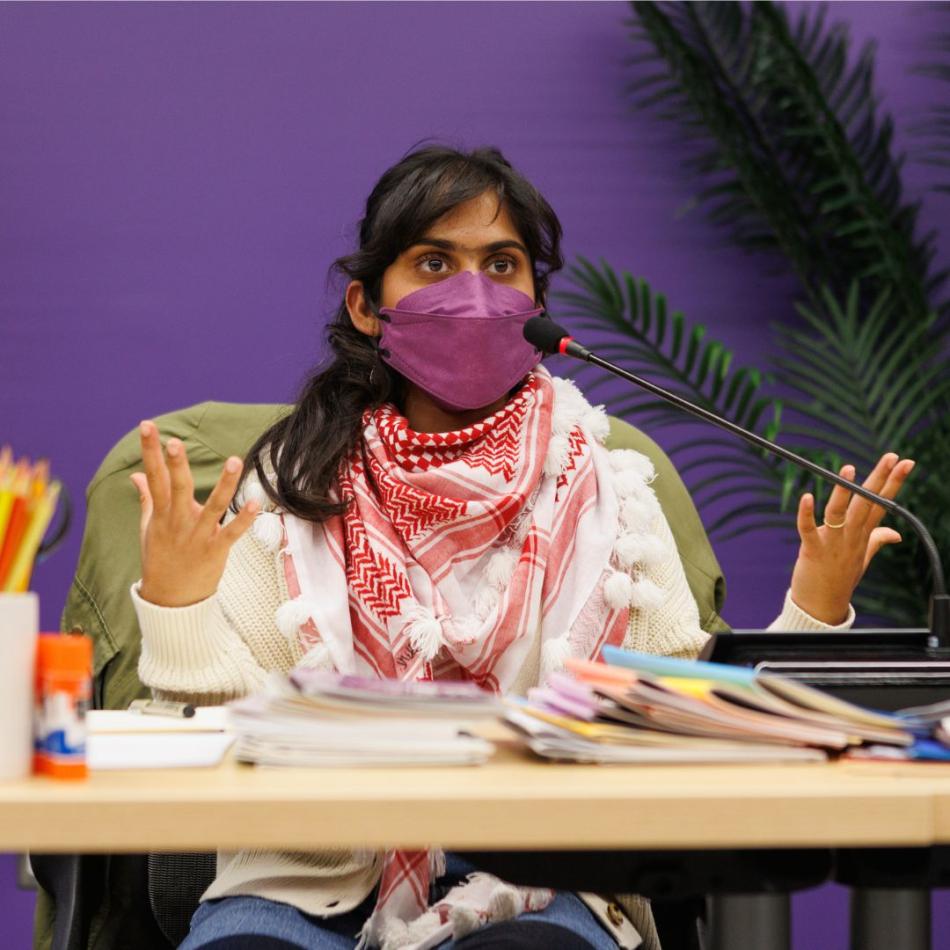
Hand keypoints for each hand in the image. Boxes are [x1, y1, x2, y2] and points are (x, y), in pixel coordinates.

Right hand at [130, 420, 258, 607]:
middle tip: (175, 441)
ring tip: (235, 460)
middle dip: (175, 465)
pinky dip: (244, 519)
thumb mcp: (149, 528)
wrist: (170, 600)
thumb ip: (147, 499)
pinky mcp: (215, 551)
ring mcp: (197, 537)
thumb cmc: (161, 558)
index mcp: (161, 514)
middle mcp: (178, 522)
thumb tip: (137, 475)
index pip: (153, 476)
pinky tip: (256, 503)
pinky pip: (232, 533)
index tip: (147, 426)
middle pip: (177, 489)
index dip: (150, 451)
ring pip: (213, 507)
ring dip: (224, 484)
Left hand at [789, 453, 914, 624]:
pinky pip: (808, 529)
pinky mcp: (812, 550)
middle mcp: (851, 537)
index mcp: (863, 536)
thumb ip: (877, 541)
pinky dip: (806, 514)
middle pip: (868, 504)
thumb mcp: (862, 558)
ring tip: (849, 468)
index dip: (893, 483)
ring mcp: (833, 544)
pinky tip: (806, 497)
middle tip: (892, 457)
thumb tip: (896, 533)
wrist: (822, 606)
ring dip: (844, 491)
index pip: (882, 504)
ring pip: (840, 513)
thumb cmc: (840, 579)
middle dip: (880, 479)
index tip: (906, 463)